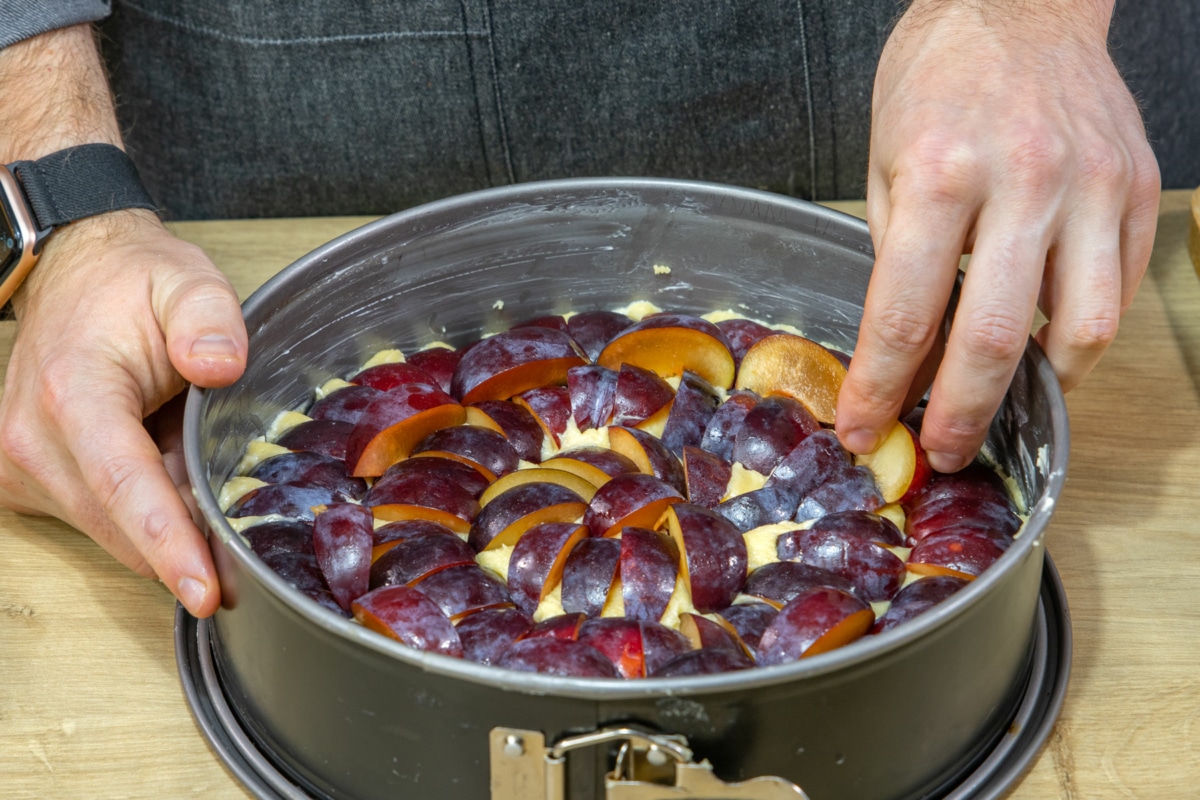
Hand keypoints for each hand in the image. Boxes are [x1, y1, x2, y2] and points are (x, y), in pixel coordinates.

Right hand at [0, 209, 246, 615]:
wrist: (76, 276)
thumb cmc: (131, 282)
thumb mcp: (187, 281)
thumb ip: (209, 318)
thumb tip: (220, 365)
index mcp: (73, 390)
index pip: (123, 484)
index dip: (169, 543)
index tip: (206, 590)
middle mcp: (33, 436)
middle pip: (120, 525)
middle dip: (184, 542)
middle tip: (240, 520)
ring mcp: (21, 463)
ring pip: (111, 531)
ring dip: (163, 520)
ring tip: (188, 457)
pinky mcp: (25, 480)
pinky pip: (99, 520)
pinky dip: (141, 512)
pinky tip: (163, 466)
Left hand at [836, 0, 1159, 471]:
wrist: (1019, 3)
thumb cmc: (939, 76)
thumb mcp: (883, 160)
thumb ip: (896, 255)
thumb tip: (899, 348)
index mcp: (941, 173)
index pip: (903, 316)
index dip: (879, 390)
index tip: (862, 429)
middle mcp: (1023, 181)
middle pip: (993, 339)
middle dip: (960, 415)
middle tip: (942, 451)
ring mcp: (1092, 185)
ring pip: (1081, 329)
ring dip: (1039, 386)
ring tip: (1004, 403)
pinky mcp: (1137, 187)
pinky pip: (1118, 290)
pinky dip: (1083, 333)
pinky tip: (1048, 344)